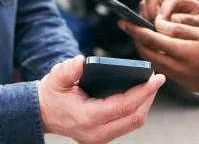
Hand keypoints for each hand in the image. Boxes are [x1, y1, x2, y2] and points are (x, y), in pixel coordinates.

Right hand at [38, 55, 165, 143]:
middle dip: (149, 97)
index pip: (124, 106)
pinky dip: (136, 109)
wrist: (42, 113)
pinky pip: (126, 124)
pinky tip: (139, 96)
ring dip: (144, 104)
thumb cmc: (51, 95)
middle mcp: (96, 133)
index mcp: (87, 118)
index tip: (157, 79)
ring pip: (133, 123)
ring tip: (150, 85)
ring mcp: (100, 138)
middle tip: (157, 79)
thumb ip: (68, 70)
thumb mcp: (56, 78)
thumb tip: (81, 61)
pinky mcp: (103, 136)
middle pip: (134, 118)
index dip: (144, 91)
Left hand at [119, 19, 198, 98]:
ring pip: (154, 63)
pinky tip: (161, 50)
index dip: (134, 29)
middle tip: (131, 28)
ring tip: (144, 37)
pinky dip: (158, 58)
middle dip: (136, 40)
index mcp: (182, 52)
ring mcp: (180, 78)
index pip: (150, 39)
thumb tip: (158, 24)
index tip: (123, 22)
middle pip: (147, 53)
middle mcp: (177, 67)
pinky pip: (165, 70)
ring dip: (146, 50)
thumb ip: (179, 29)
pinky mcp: (184, 84)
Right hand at [139, 0, 198, 32]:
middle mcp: (172, 1)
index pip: (167, 0)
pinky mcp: (159, 16)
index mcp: (184, 0)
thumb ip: (188, 21)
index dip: (161, 13)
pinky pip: (146, 17)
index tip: (158, 27)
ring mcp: (164, 8)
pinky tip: (153, 36)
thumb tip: (172, 20)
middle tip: (153, 30)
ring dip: (146, 20)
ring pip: (145, 7)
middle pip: (151, 0)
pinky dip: (146, 26)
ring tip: (152, 34)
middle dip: (149, 15)